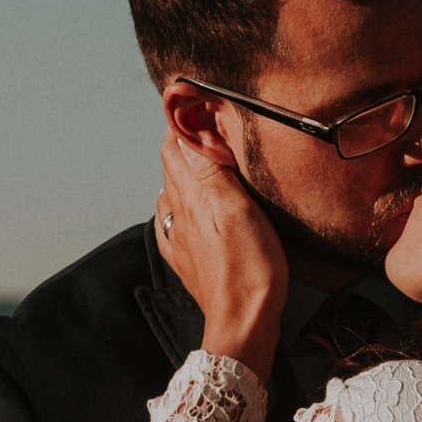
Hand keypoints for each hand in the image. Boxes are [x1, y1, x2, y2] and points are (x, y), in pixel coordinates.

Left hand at [156, 130, 287, 382]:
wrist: (243, 323)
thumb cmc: (248, 267)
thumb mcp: (236, 206)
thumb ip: (209, 163)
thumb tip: (189, 121)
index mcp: (188, 193)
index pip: (174, 139)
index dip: (184, 115)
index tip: (199, 97)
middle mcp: (176, 210)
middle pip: (172, 160)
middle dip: (187, 136)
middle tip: (211, 120)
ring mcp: (178, 235)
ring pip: (175, 187)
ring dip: (189, 167)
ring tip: (211, 157)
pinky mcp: (187, 256)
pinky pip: (178, 218)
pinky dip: (187, 200)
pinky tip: (198, 205)